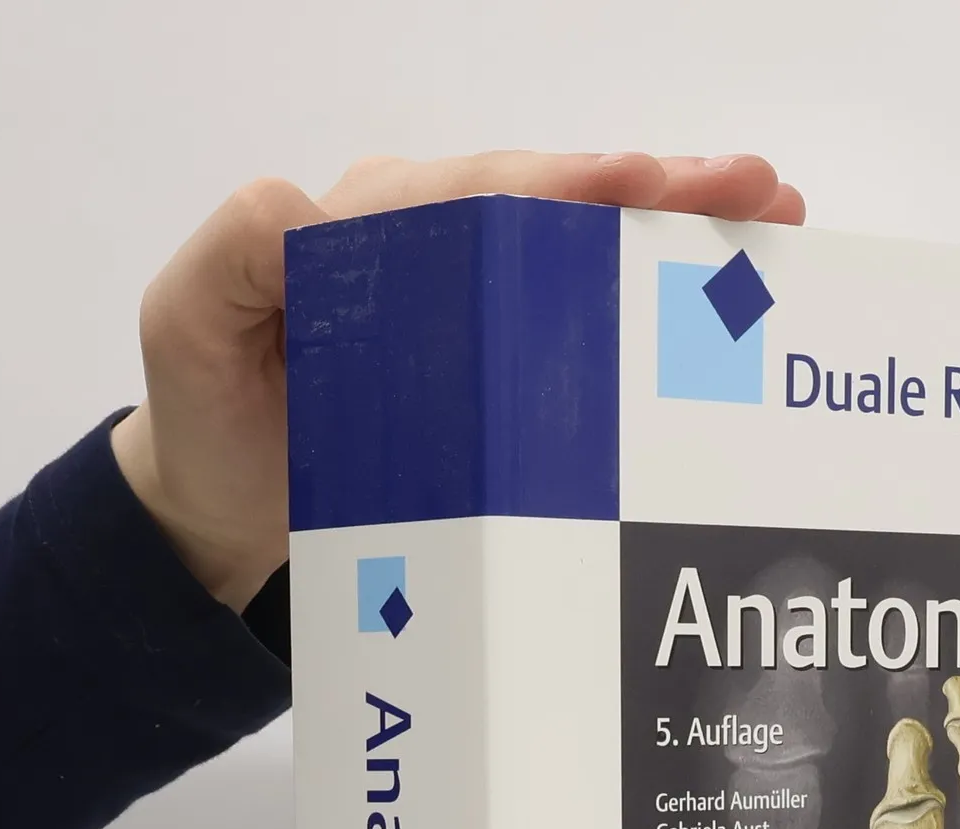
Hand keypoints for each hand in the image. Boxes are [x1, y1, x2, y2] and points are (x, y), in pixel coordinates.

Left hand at [112, 152, 804, 609]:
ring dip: (680, 231)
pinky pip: (580, 319)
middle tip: (753, 187)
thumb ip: (235, 255)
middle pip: (558, 204)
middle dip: (661, 189)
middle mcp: (436, 252)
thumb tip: (312, 208)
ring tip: (771, 217)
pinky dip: (654, 298)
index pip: (483, 190)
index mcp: (373, 227)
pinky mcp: (498, 372)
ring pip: (586, 251)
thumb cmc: (206, 419)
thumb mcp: (189, 324)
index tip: (642, 183)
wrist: (218, 514)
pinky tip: (720, 294)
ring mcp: (474, 311)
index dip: (567, 182)